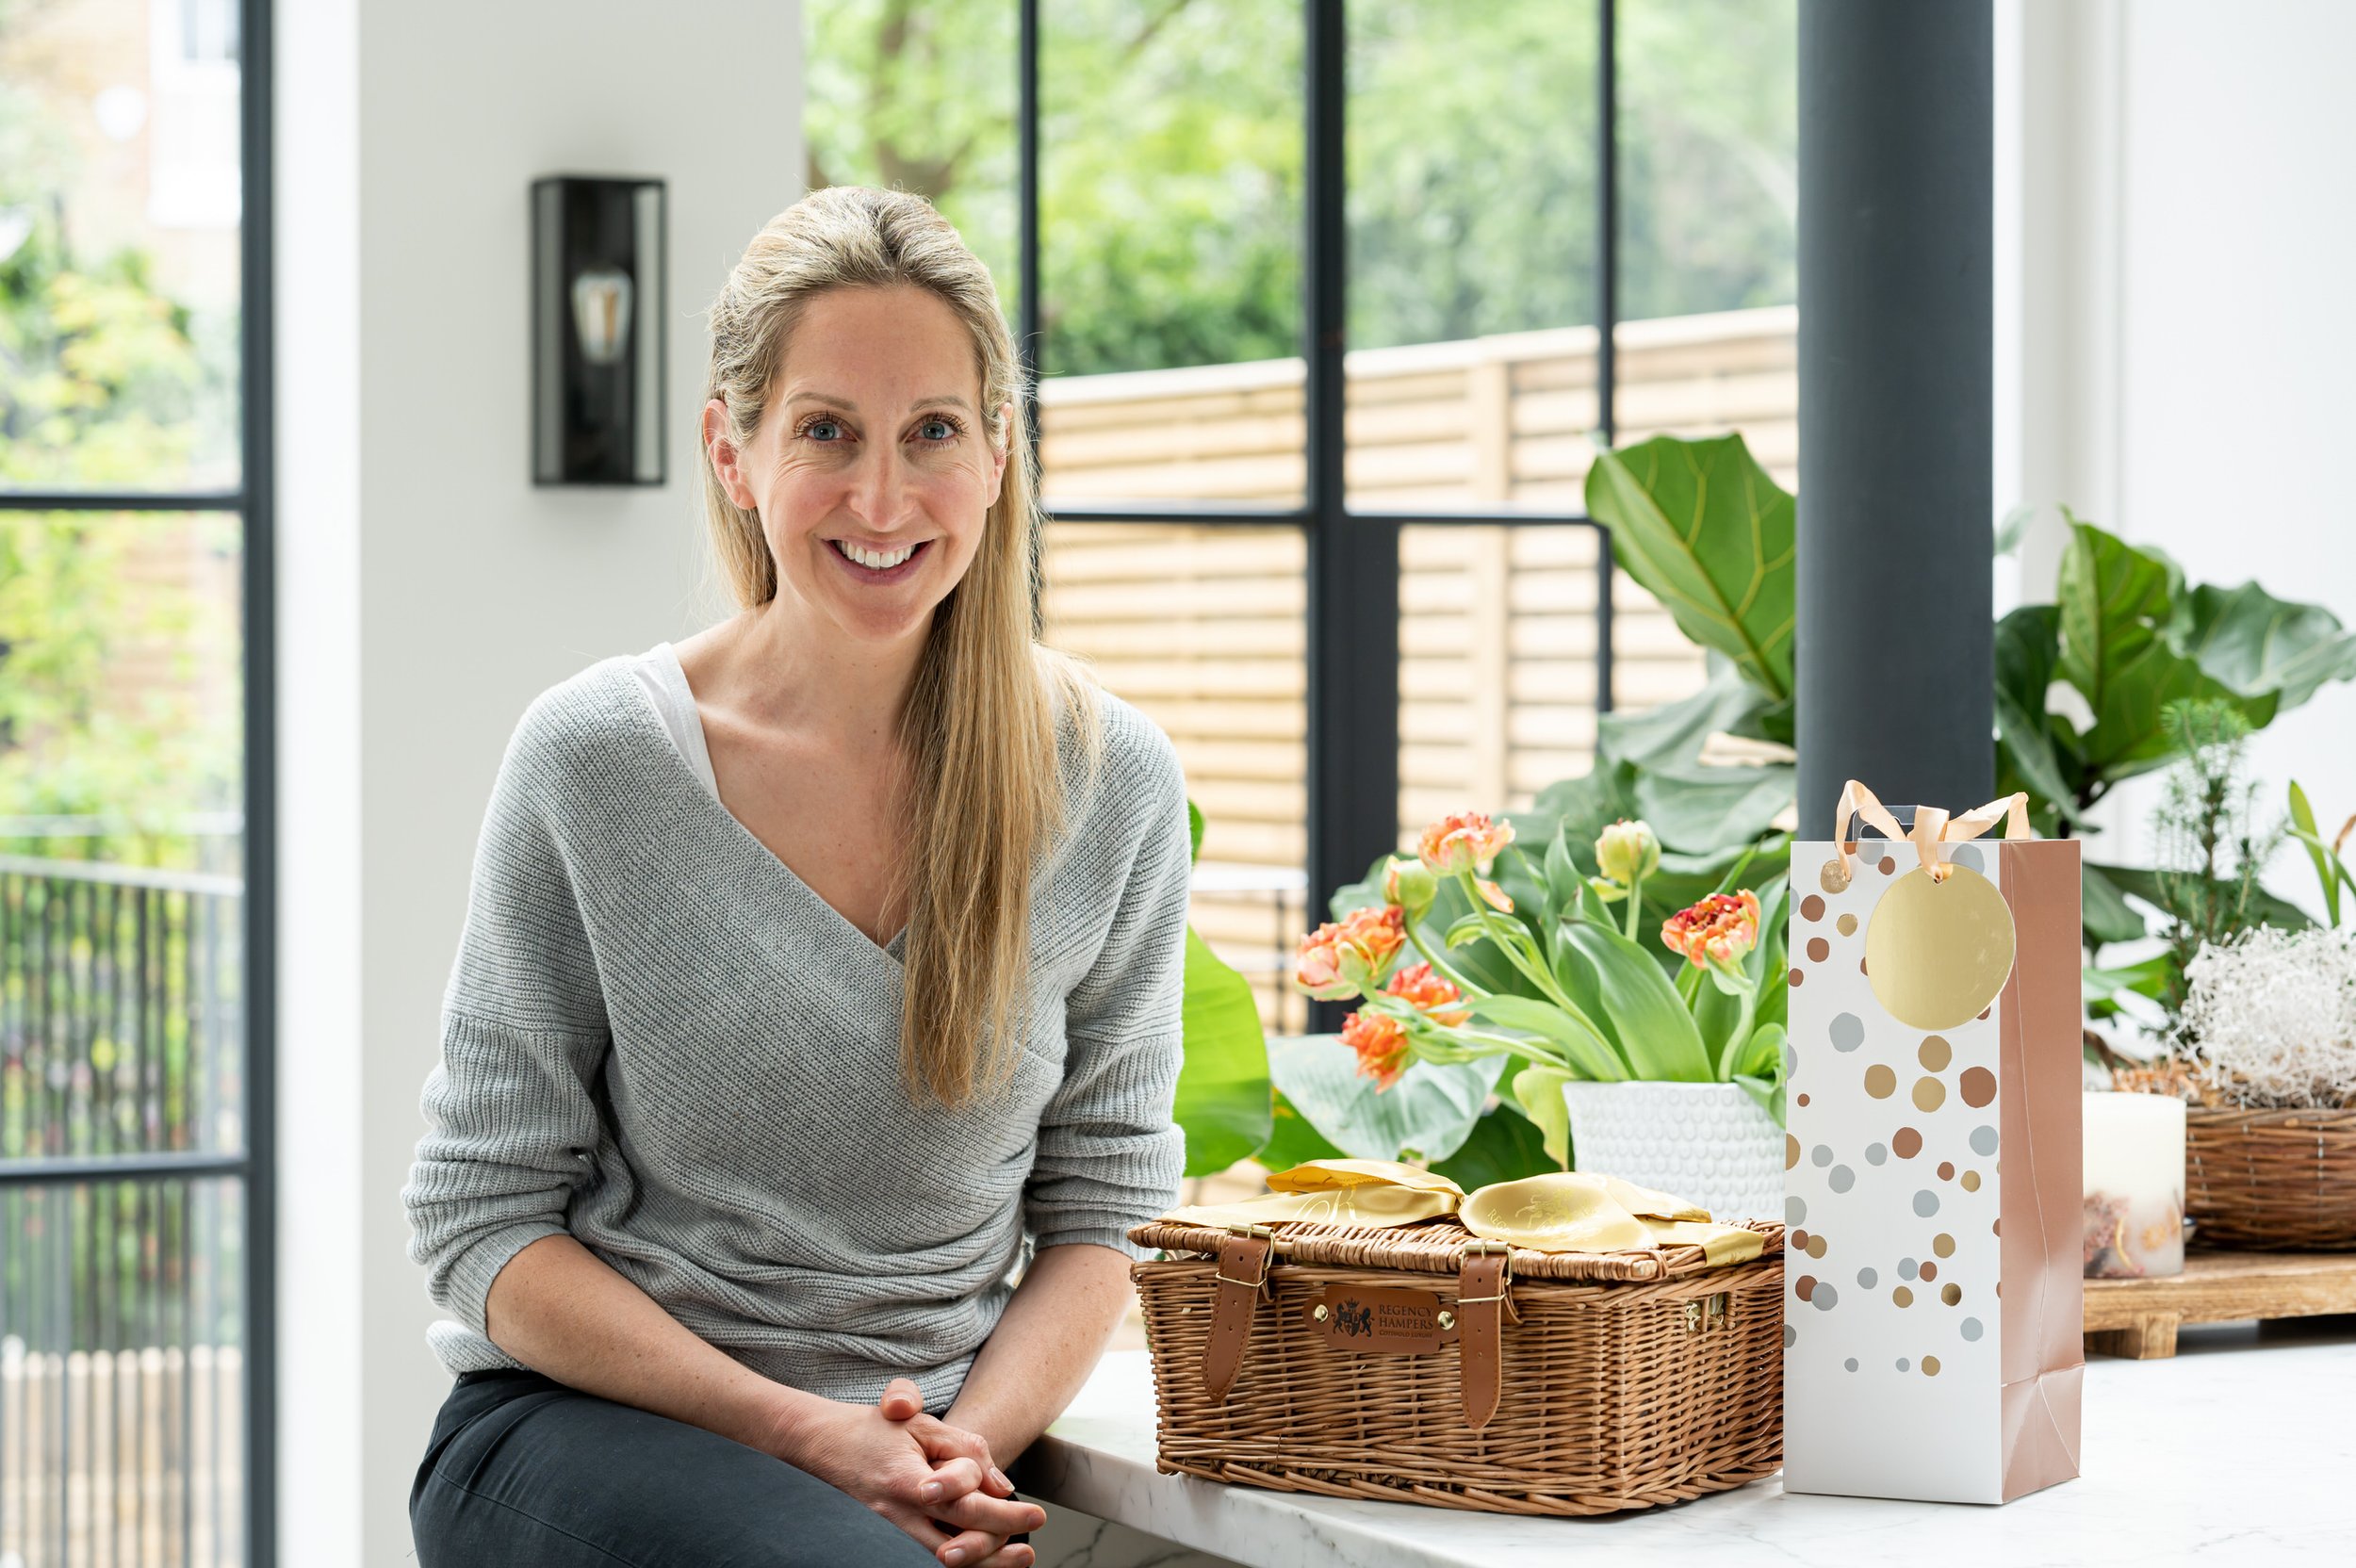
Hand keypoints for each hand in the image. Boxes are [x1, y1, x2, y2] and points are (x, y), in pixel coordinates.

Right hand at [877, 1378, 1034, 1567]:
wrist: (827, 1445)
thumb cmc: (876, 1429)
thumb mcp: (923, 1422)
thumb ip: (965, 1449)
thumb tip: (1001, 1487)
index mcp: (907, 1482)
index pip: (962, 1505)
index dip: (1002, 1513)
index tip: (1036, 1512)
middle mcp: (901, 1513)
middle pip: (959, 1538)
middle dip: (1002, 1538)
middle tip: (1034, 1534)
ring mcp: (897, 1529)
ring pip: (947, 1556)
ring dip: (986, 1560)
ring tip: (1021, 1558)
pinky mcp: (898, 1533)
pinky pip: (934, 1551)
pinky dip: (965, 1555)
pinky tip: (989, 1557)